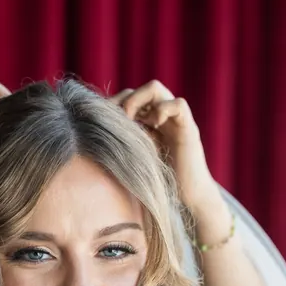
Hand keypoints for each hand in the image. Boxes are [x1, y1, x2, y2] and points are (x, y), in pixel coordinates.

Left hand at [111, 81, 218, 212]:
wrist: (188, 197)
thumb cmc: (160, 182)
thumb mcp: (135, 157)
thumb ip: (124, 142)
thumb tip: (96, 133)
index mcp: (149, 121)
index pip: (130, 96)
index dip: (114, 102)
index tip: (101, 118)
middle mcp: (163, 116)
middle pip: (139, 88)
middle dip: (122, 99)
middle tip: (115, 120)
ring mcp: (176, 120)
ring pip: (156, 88)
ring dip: (137, 100)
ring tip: (131, 120)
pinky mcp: (189, 128)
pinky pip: (178, 105)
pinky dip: (162, 110)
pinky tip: (154, 126)